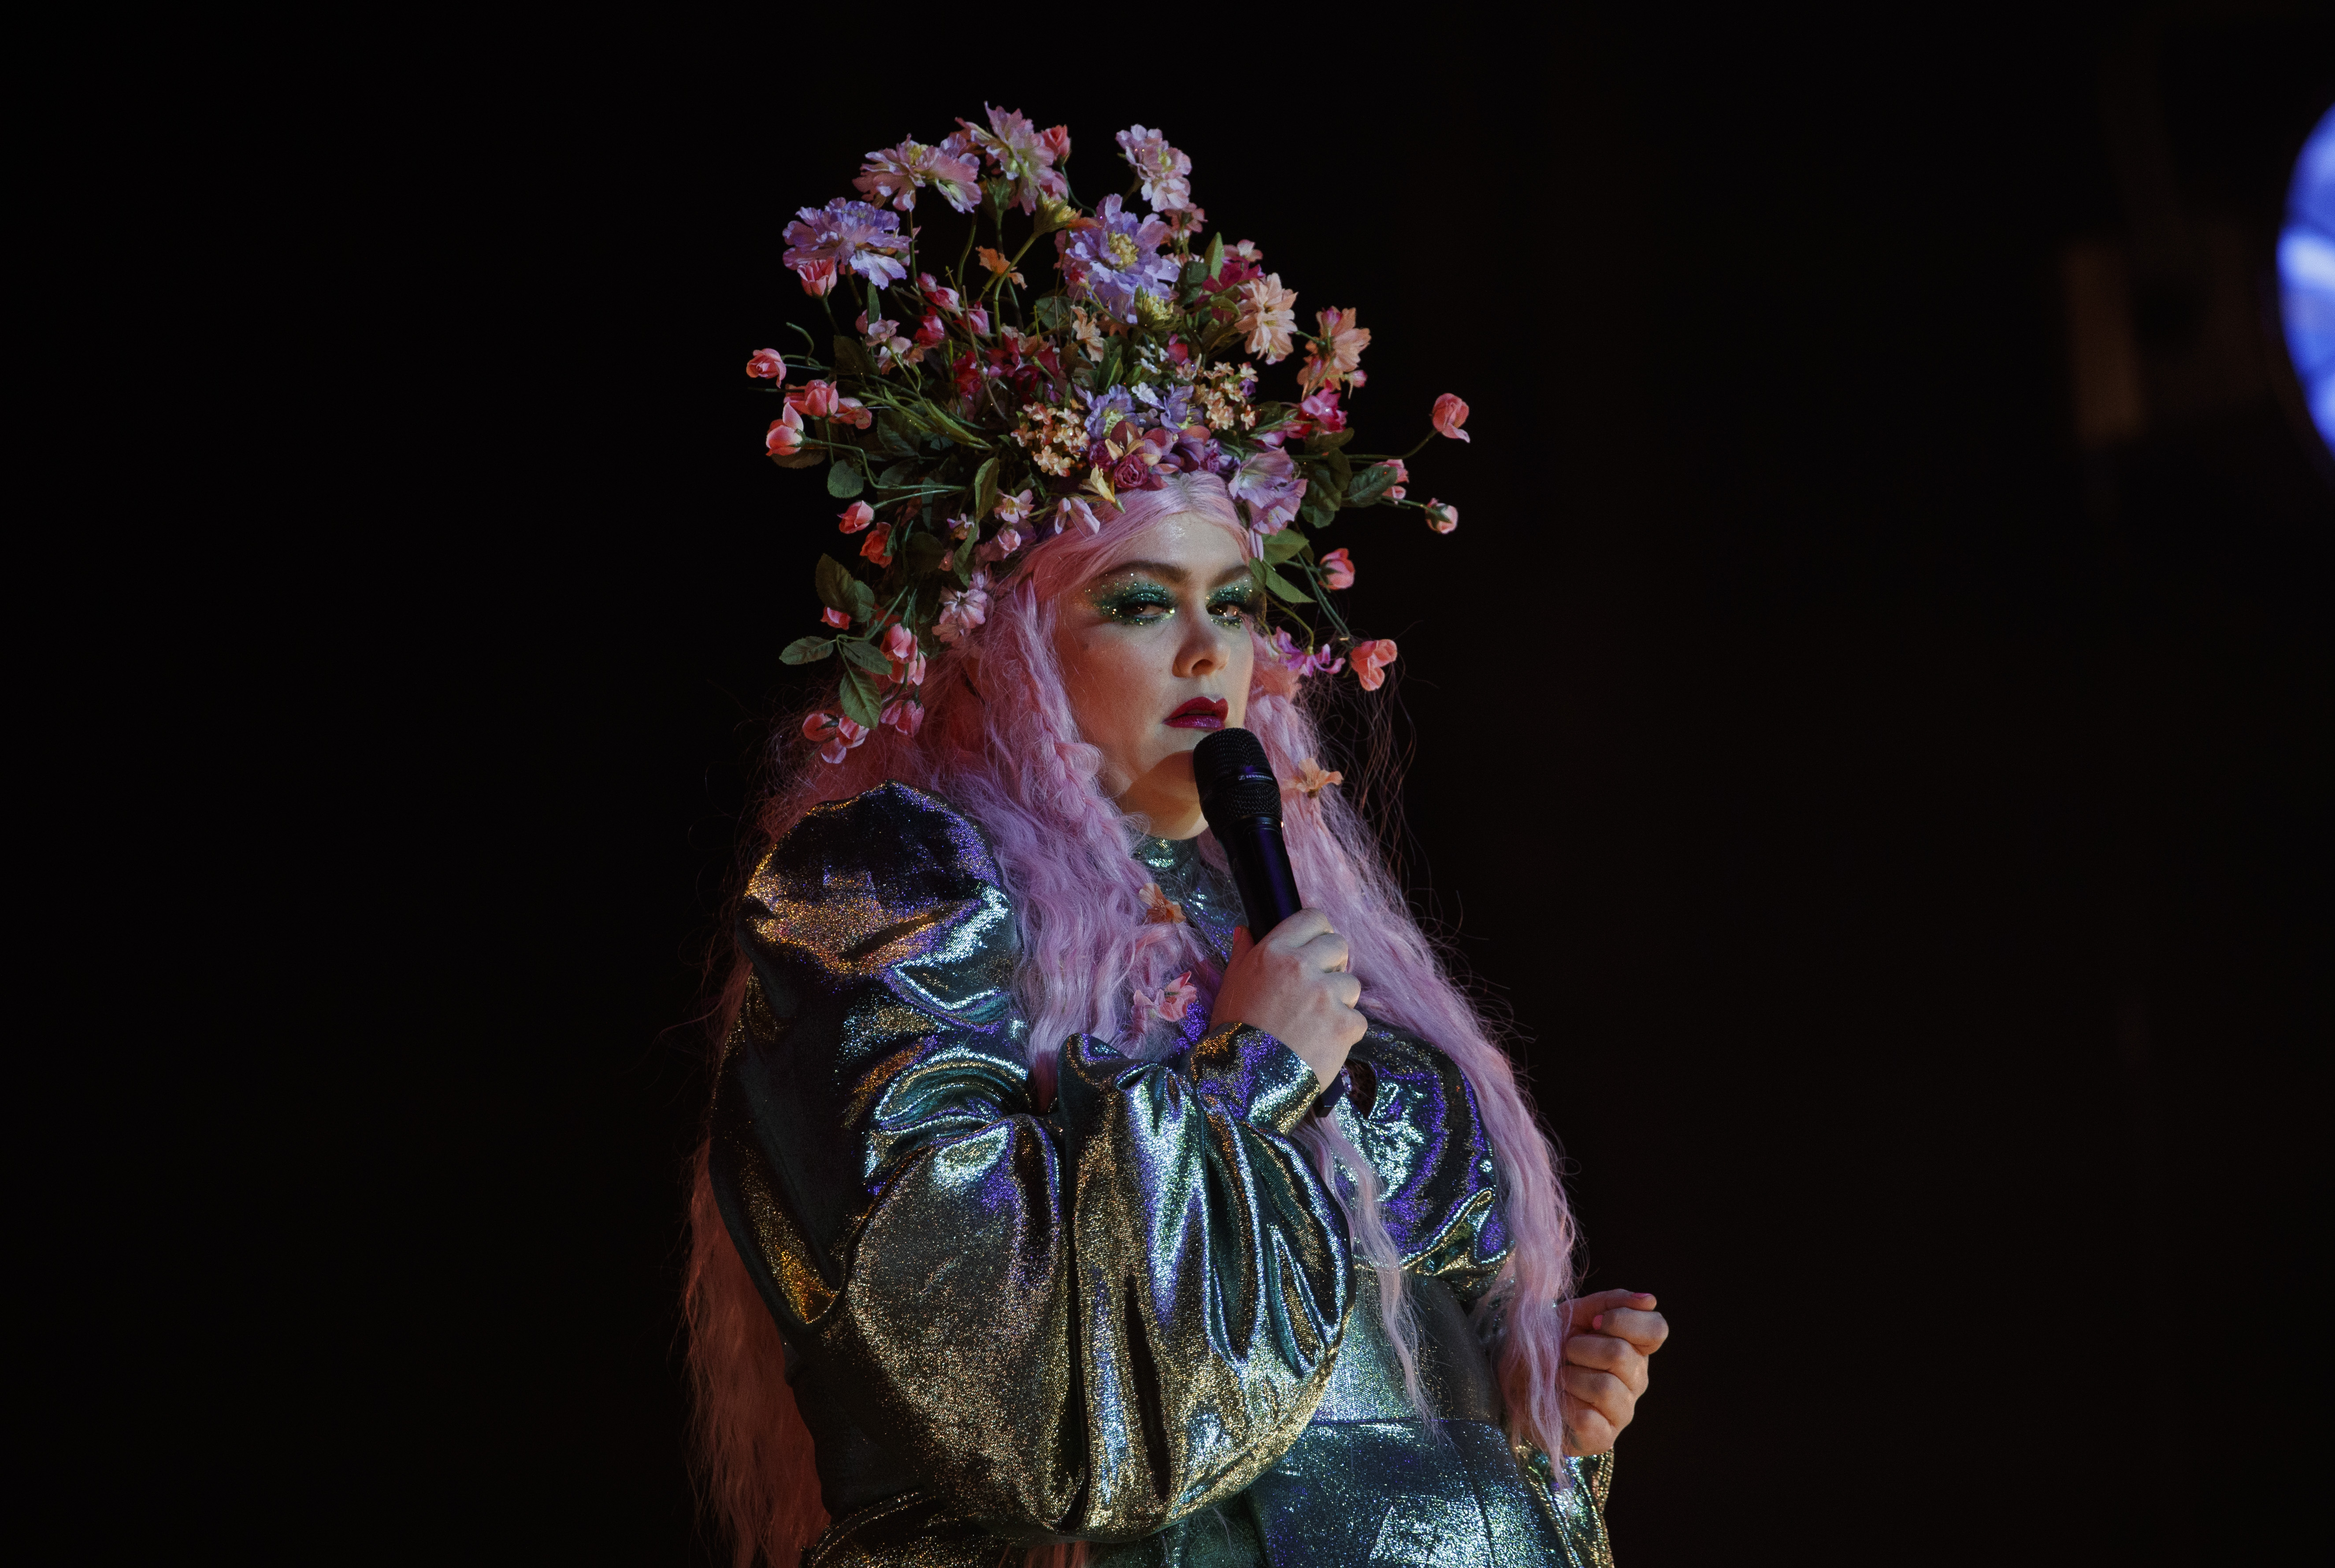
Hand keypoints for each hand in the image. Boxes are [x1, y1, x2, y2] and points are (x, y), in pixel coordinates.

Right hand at [1212, 909, 1365, 1089]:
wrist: (1247, 1081)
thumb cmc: (1234, 1033)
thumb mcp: (1231, 987)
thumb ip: (1242, 954)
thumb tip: (1247, 931)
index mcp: (1274, 952)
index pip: (1313, 918)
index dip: (1318, 933)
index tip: (1316, 949)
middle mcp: (1302, 967)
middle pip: (1339, 945)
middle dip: (1333, 964)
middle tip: (1318, 988)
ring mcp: (1326, 995)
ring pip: (1351, 984)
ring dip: (1339, 1001)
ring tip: (1316, 1023)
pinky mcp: (1345, 1024)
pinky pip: (1358, 1020)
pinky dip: (1345, 1032)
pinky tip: (1323, 1044)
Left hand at [1559, 1289, 1666, 1455]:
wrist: (1515, 1383)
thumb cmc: (1549, 1346)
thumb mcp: (1573, 1315)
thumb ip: (1610, 1303)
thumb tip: (1649, 1300)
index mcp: (1634, 1347)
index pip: (1656, 1329)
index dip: (1624, 1320)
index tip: (1594, 1323)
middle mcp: (1636, 1380)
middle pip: (1621, 1355)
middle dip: (1581, 1347)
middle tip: (1565, 1352)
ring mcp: (1622, 1412)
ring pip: (1605, 1387)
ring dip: (1569, 1377)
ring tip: (1559, 1378)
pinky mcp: (1603, 1438)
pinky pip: (1588, 1418)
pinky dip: (1564, 1405)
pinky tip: (1559, 1403)